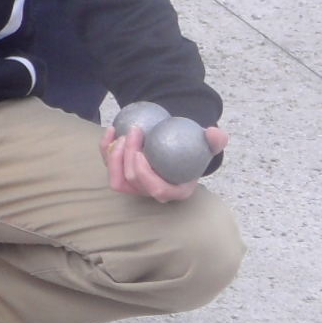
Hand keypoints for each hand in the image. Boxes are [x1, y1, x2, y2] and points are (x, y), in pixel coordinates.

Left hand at [103, 120, 228, 200]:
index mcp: (175, 190)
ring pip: (116, 180)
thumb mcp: (207, 143)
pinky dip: (105, 149)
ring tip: (120, 134)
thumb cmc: (193, 148)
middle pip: (133, 181)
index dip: (144, 174)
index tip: (141, 151)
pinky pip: (109, 166)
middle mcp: (152, 192)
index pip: (156, 189)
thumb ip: (215, 140)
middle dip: (127, 156)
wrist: (177, 145)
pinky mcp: (123, 175)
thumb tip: (216, 134)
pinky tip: (111, 130)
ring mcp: (136, 186)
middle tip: (134, 132)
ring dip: (113, 157)